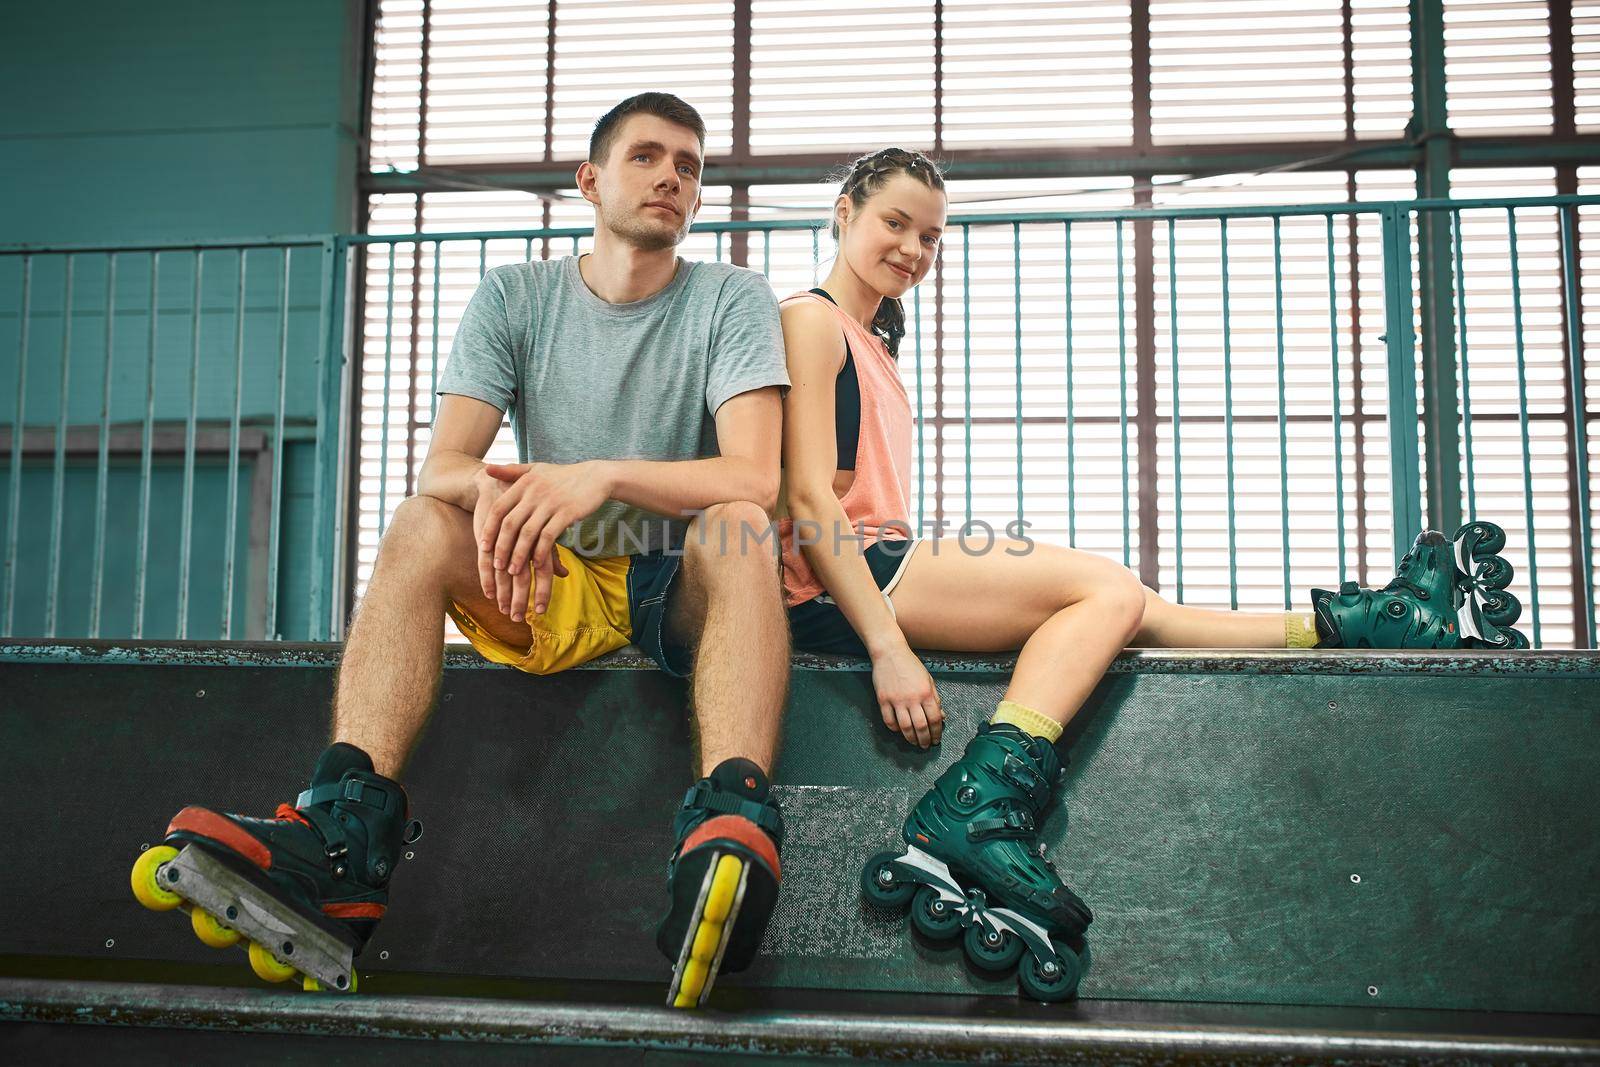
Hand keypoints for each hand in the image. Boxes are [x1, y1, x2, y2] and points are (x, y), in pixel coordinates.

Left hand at [472, 461, 609, 620]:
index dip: (489, 530)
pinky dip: (540, 552)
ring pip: (528, 533)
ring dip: (518, 554)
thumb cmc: (563, 476)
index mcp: (524, 483)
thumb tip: (486, 469)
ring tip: (512, 571)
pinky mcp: (567, 513)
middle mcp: (535, 493)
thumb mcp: (536, 469)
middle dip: (501, 547)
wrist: (596, 476)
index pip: (499, 509)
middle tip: (496, 565)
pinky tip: (537, 564)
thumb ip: (511, 471)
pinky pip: (549, 537)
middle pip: (510, 524)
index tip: (483, 547)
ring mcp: (551, 503)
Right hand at [871, 643, 942, 748]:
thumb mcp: (928, 679)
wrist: (890, 653)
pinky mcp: (883, 700)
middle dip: (925, 739)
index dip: (937, 732)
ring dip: (911, 738)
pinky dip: (894, 729)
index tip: (936, 739)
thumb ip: (935, 699)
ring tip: (914, 742)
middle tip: (926, 745)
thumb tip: (941, 717)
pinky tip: (899, 731)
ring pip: (905, 727)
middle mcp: (912, 698)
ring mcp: (897, 700)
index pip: (934, 719)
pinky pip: (889, 720)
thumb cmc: (911, 665)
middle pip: (921, 726)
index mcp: (926, 693)